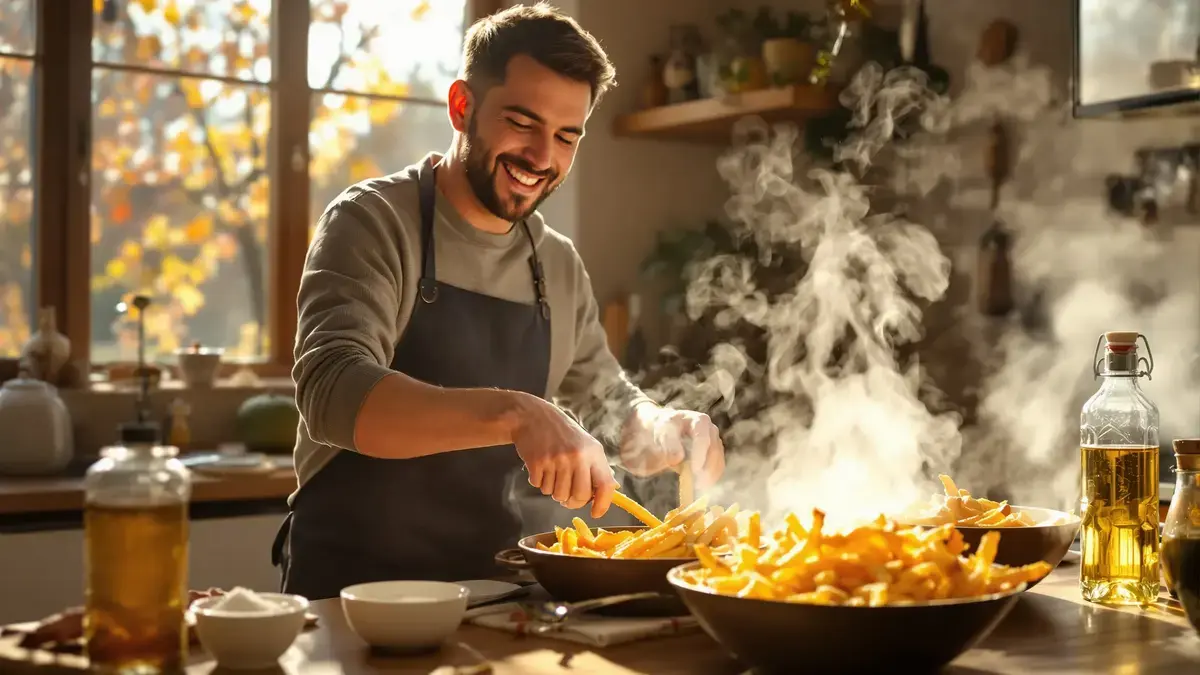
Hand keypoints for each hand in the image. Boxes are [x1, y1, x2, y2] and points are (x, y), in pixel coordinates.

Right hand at [509, 393, 617, 517]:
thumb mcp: (586, 445)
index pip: (605, 485)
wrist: (533, 417)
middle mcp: (577, 457)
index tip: (596, 512)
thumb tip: (611, 490)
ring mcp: (556, 460)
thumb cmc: (562, 434)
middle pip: (579, 496)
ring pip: (557, 495)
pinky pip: (540, 487)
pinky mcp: (537, 463)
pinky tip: (540, 466)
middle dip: (572, 501)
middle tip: (567, 496)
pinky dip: (539, 482)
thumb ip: (598, 468)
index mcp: (593, 453)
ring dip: (553, 490)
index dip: (603, 504)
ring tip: (552, 472)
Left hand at [619, 403, 725, 488]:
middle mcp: (711, 431)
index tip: (694, 470)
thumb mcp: (663, 432)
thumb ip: (670, 444)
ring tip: (696, 486)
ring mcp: (715, 442)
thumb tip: (679, 459)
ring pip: (718, 460)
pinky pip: (718, 467)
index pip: (702, 438)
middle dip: (706, 468)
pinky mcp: (715, 454)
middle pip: (714, 451)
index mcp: (699, 421)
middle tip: (696, 483)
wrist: (666, 429)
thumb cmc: (664, 429)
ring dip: (710, 475)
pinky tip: (701, 485)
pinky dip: (711, 477)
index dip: (699, 455)